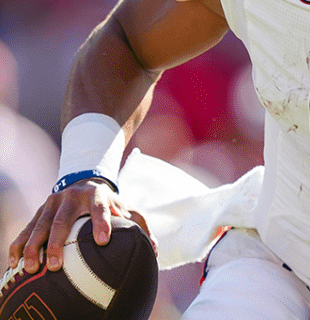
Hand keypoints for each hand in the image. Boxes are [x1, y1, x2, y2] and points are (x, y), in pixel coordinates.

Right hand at [8, 179, 155, 272]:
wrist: (85, 180)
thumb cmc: (109, 203)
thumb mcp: (126, 208)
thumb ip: (140, 225)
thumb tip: (154, 249)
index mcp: (97, 195)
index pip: (100, 207)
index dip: (102, 222)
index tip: (103, 240)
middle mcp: (73, 197)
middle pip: (63, 220)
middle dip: (58, 243)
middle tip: (55, 266)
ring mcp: (53, 203)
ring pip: (41, 225)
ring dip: (33, 247)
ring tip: (31, 268)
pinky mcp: (39, 210)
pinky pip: (27, 228)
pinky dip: (19, 244)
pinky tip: (14, 263)